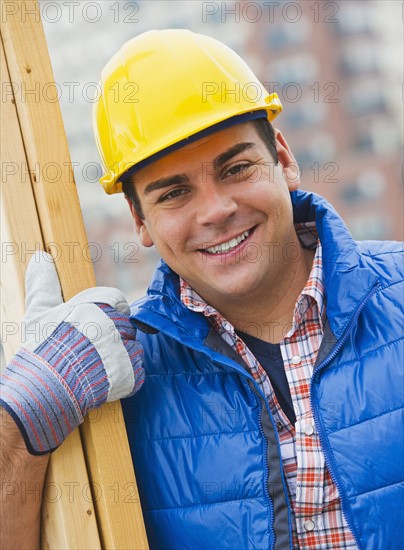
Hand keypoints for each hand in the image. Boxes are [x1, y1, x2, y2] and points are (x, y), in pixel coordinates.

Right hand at [0, 251, 143, 454]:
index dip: (110, 313)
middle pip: (125, 325)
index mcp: (97, 305)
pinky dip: (125, 377)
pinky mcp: (131, 374)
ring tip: (94, 366)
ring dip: (120, 357)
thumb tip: (40, 258)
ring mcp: (124, 349)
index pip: (117, 301)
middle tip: (89, 351)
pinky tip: (103, 380)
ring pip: (133, 348)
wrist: (44, 390)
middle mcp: (114, 324)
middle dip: (113, 337)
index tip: (95, 326)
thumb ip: (44, 284)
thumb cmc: (40, 349)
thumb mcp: (39, 312)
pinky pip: (137, 371)